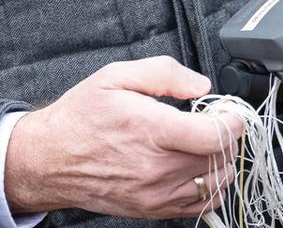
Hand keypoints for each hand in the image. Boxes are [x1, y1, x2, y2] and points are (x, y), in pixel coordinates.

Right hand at [4, 57, 238, 219]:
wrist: (50, 159)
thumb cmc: (81, 117)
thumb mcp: (116, 76)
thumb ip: (164, 73)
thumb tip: (200, 85)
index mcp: (150, 131)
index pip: (215, 135)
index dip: (233, 120)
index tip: (230, 110)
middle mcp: (155, 168)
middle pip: (219, 157)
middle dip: (225, 135)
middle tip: (214, 120)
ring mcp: (155, 194)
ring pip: (216, 181)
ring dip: (220, 160)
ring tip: (204, 142)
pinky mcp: (152, 209)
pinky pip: (201, 204)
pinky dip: (211, 185)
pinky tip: (199, 166)